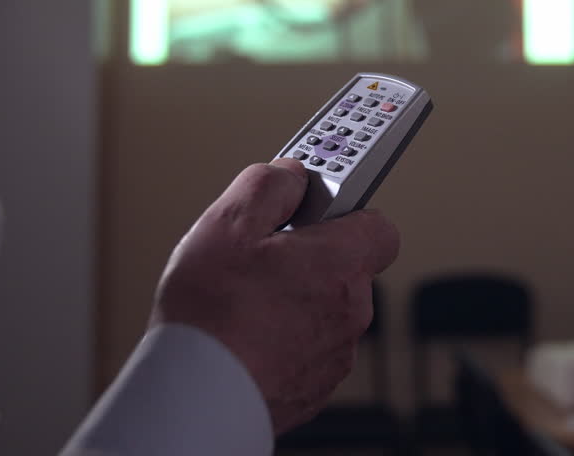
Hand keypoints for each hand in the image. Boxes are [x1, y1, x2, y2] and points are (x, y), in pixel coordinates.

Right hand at [150, 159, 399, 433]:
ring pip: (324, 311)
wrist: (196, 398)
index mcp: (341, 263)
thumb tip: (292, 175)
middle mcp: (351, 310)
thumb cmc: (211, 315)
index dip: (344, 212)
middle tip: (261, 257)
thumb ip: (270, 184)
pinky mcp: (315, 389)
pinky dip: (283, 340)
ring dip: (295, 301)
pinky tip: (245, 337)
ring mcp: (336, 354)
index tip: (313, 205)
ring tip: (243, 302)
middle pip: (344, 268)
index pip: (377, 225)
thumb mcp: (228, 222)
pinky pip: (307, 349)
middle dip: (309, 258)